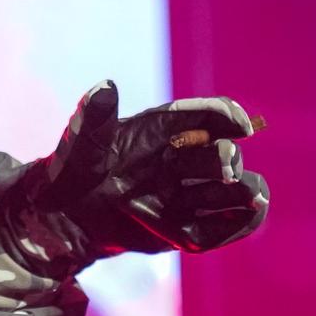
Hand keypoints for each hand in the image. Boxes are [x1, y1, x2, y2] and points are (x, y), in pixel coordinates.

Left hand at [0, 81, 268, 276]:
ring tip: (250, 197)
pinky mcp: (187, 229)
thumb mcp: (78, 147)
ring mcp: (188, 194)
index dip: (228, 115)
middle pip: (222, 153)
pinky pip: (223, 227)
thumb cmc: (72, 172)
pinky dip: (238, 224)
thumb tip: (105, 86)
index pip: (207, 113)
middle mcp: (182, 159)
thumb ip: (92, 119)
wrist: (65, 218)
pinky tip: (248, 216)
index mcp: (162, 129)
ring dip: (243, 192)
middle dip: (226, 159)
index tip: (243, 126)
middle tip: (224, 169)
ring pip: (234, 189)